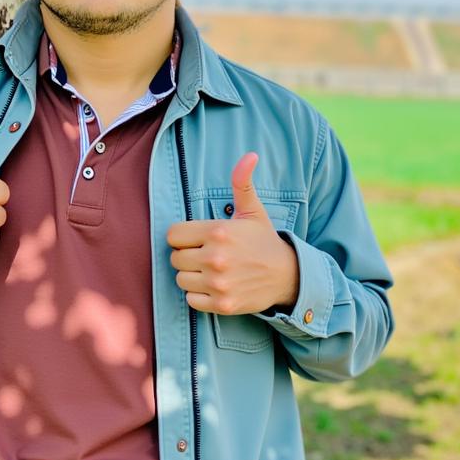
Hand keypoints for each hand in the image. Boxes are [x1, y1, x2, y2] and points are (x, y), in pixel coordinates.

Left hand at [166, 153, 298, 314]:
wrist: (287, 275)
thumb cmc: (263, 240)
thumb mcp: (252, 211)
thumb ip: (242, 183)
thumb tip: (250, 155)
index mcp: (218, 232)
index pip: (173, 235)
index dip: (183, 237)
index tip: (197, 239)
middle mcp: (216, 258)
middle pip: (175, 258)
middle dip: (187, 256)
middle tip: (206, 255)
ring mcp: (219, 283)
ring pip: (180, 280)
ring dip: (191, 276)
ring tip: (210, 271)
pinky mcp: (222, 304)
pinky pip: (190, 300)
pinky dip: (199, 296)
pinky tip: (214, 287)